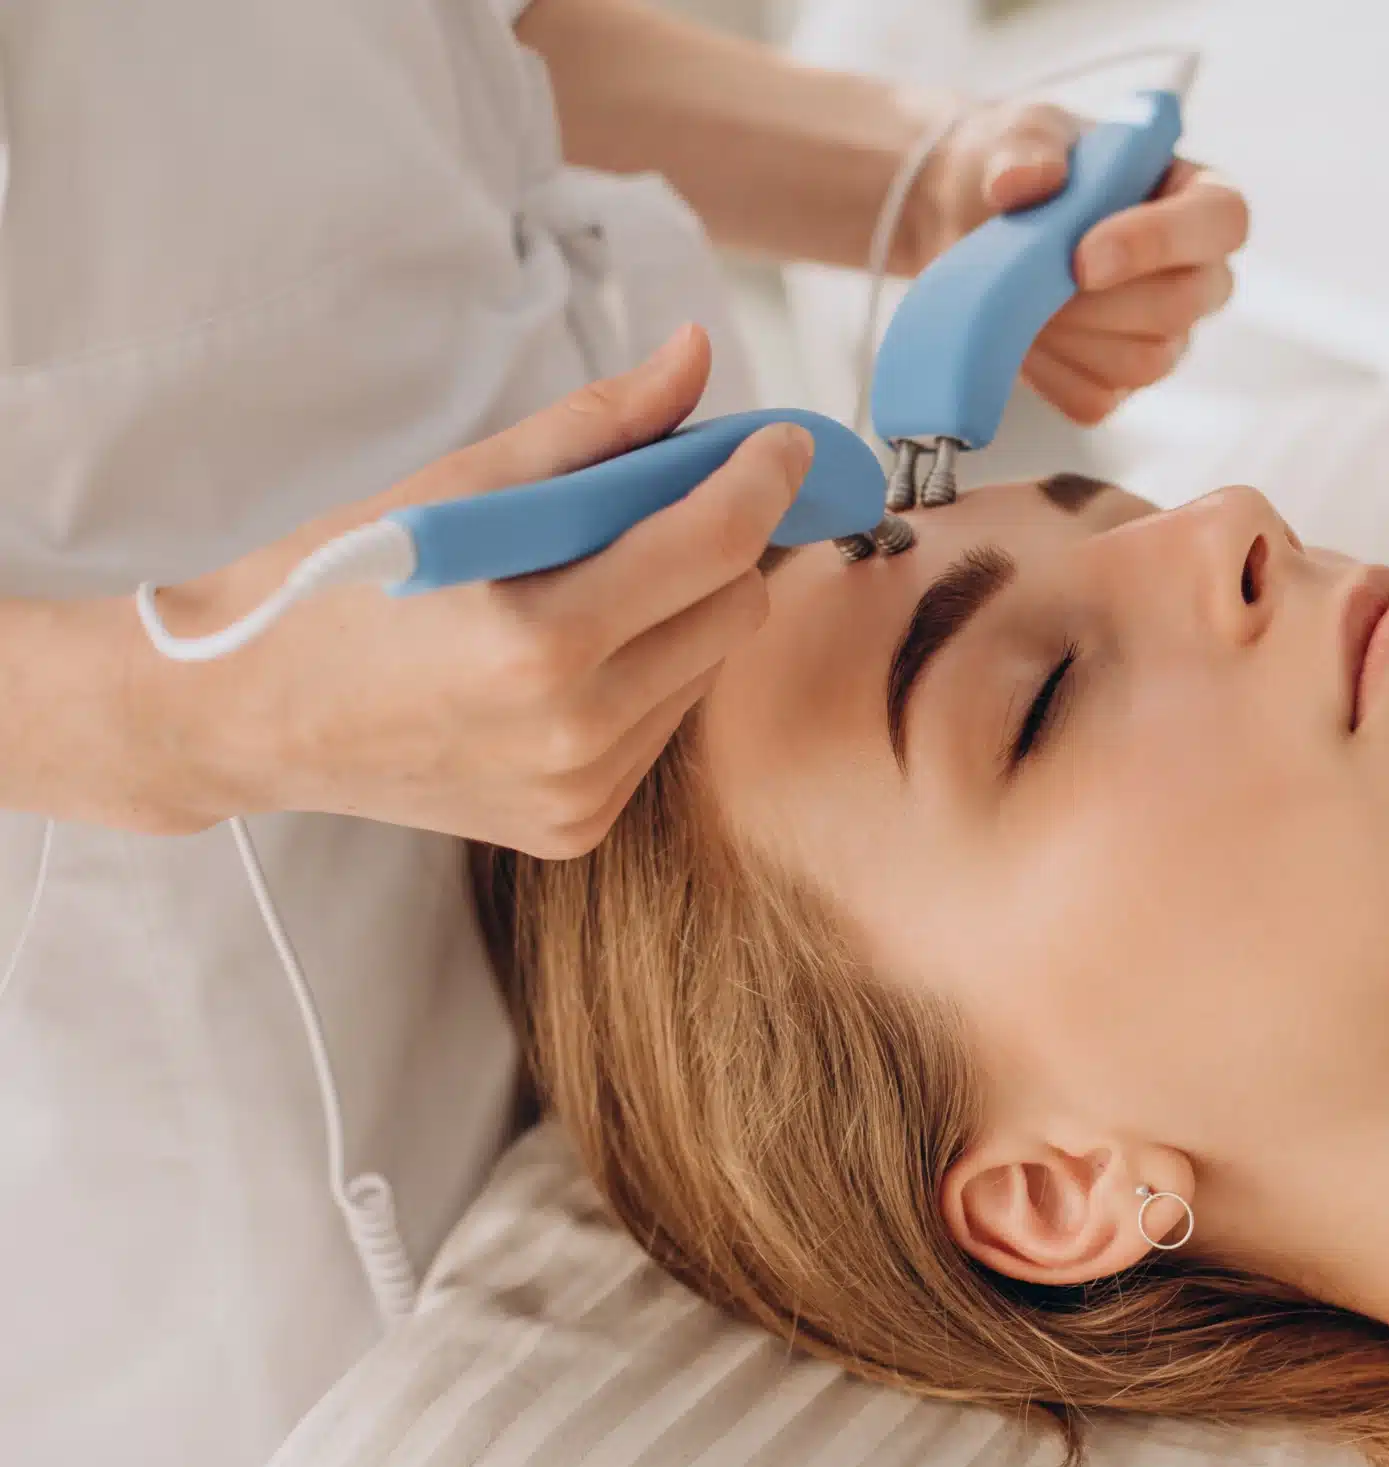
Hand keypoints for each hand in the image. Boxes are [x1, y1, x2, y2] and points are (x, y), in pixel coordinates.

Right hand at [148, 326, 805, 856]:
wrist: (244, 712)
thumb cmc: (337, 581)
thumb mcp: (458, 484)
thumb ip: (596, 425)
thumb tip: (697, 356)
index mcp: (539, 638)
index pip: (715, 543)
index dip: (766, 477)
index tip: (783, 442)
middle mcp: (572, 730)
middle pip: (734, 608)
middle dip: (725, 545)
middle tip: (686, 500)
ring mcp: (579, 790)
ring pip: (707, 669)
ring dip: (685, 612)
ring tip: (602, 580)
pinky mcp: (575, 826)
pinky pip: (663, 726)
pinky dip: (646, 675)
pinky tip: (576, 652)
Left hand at [907, 101, 1249, 425]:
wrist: (966, 221)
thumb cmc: (1016, 166)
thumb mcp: (1018, 132)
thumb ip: (1025, 147)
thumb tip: (1023, 181)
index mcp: (1194, 195)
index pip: (1222, 221)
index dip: (1161, 242)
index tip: (1083, 254)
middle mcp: (1196, 271)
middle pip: (1184, 304)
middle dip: (1099, 299)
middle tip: (1032, 277)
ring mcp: (1165, 334)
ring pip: (1144, 360)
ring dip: (1070, 333)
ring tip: (1021, 295)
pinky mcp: (1119, 382)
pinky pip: (1096, 398)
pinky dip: (1048, 372)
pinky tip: (1020, 332)